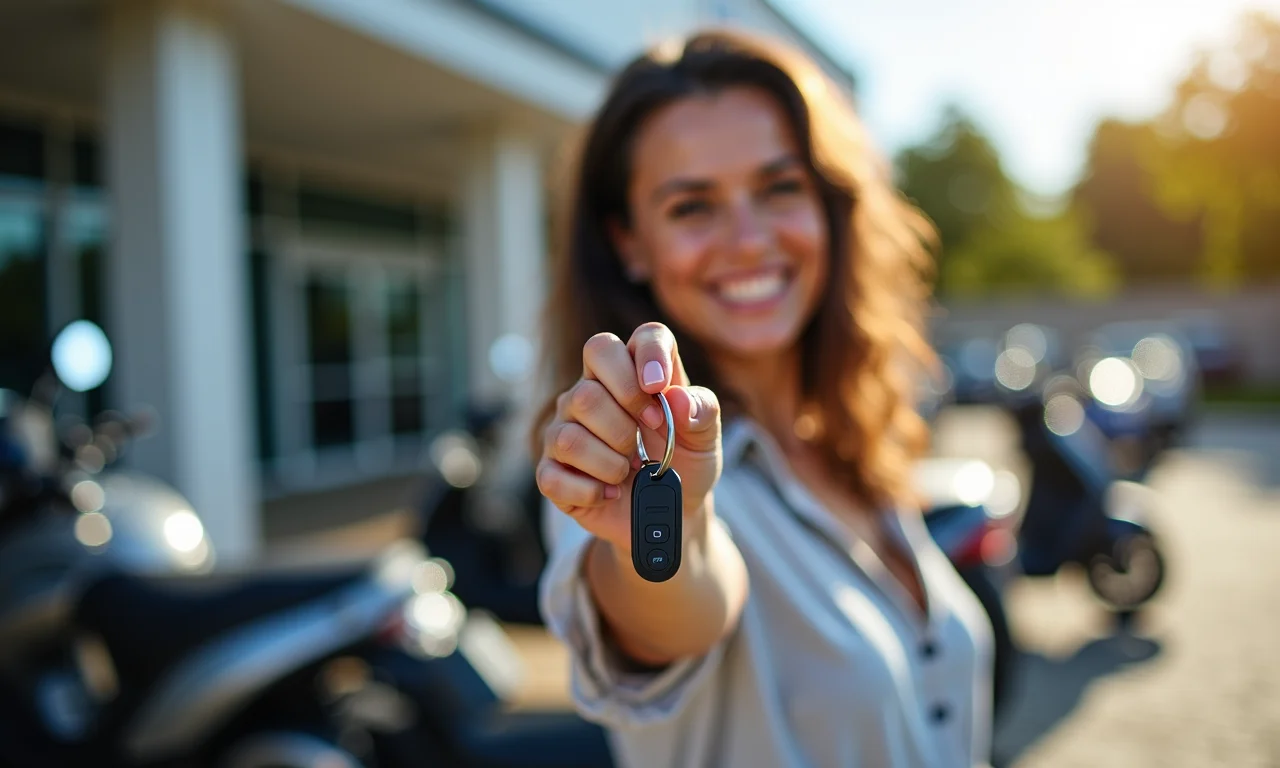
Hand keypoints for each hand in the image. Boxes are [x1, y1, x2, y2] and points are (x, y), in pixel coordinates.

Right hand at [536, 322, 722, 551]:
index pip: (610, 344)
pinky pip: (555, 476)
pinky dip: (593, 490)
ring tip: (630, 470)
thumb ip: (702, 411)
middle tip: (650, 442)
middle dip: (626, 425)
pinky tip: (611, 492)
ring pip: (570, 436)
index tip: (658, 387)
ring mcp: (564, 431)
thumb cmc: (685, 462)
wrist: (672, 515)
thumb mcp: (707, 437)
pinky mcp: (552, 471)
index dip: (635, 358)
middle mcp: (587, 394)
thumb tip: (676, 397)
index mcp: (624, 374)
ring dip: (611, 462)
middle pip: (587, 392)